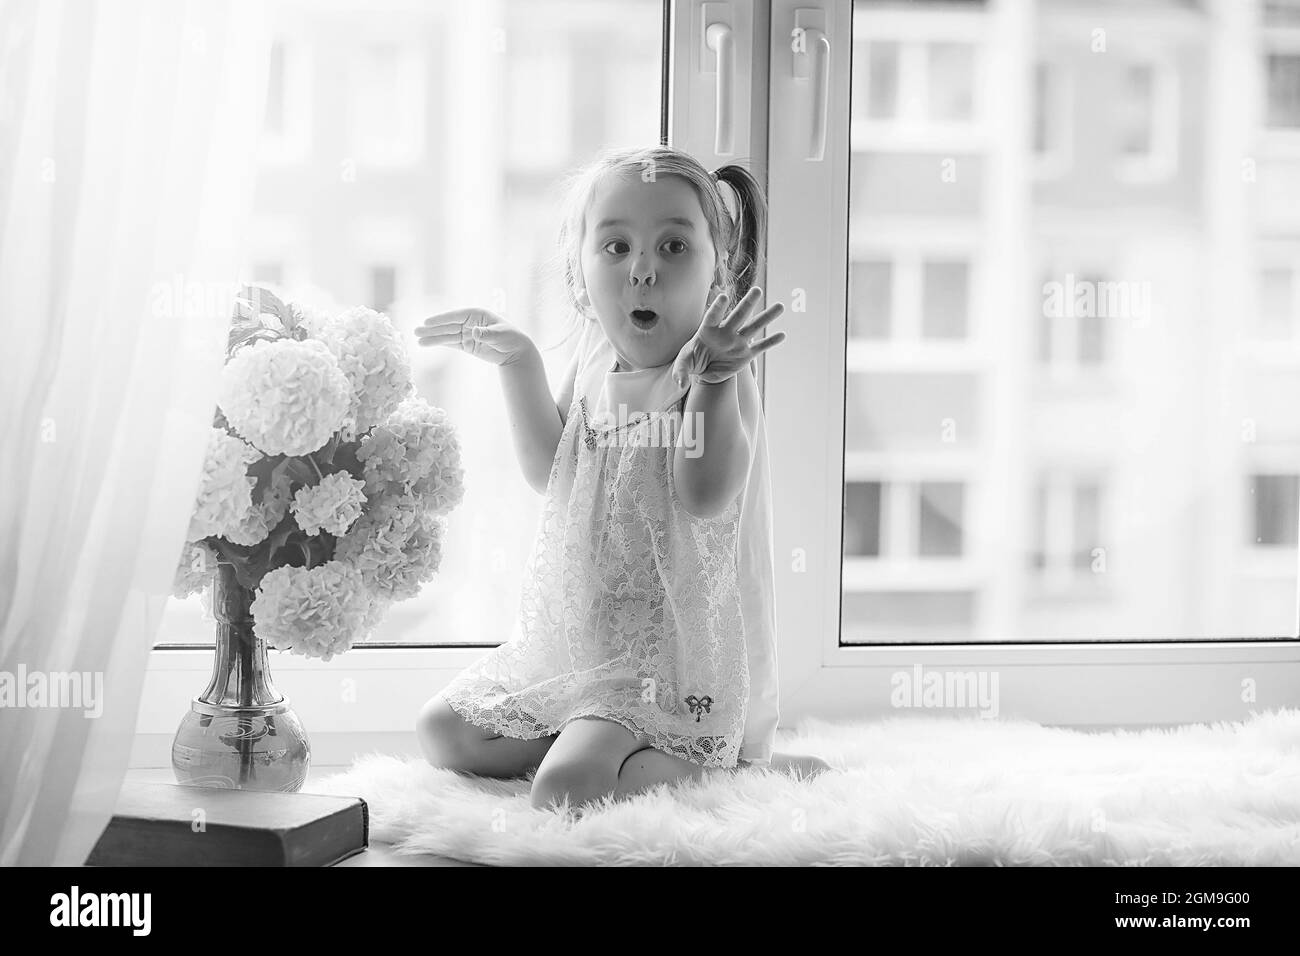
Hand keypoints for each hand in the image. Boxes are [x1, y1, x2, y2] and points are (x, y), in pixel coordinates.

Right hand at [415, 308, 536, 367]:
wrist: (517, 352)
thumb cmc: (511, 338)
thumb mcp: (501, 335)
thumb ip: (488, 334)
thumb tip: (474, 332)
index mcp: (477, 314)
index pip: (456, 316)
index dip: (441, 319)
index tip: (427, 322)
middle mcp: (470, 322)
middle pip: (448, 325)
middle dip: (432, 329)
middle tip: (416, 331)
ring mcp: (467, 333)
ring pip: (447, 335)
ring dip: (433, 338)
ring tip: (418, 340)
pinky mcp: (467, 344)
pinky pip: (451, 343)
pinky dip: (440, 343)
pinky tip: (427, 344)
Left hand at [670, 288, 785, 387]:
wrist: (704, 371)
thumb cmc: (692, 362)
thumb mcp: (683, 365)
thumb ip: (680, 372)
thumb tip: (679, 384)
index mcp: (708, 330)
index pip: (713, 317)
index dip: (718, 308)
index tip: (724, 297)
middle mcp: (725, 332)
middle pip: (738, 315)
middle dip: (748, 303)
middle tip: (757, 290)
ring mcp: (737, 342)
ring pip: (754, 327)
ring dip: (767, 317)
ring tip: (780, 306)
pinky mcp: (746, 354)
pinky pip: (760, 347)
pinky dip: (771, 342)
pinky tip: (782, 335)